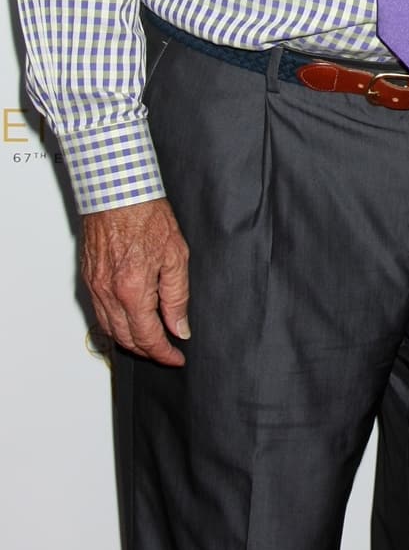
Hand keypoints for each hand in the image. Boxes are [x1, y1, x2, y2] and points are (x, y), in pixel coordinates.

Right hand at [82, 198, 190, 366]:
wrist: (117, 192)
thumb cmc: (146, 215)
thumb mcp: (176, 255)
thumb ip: (177, 296)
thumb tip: (179, 327)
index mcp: (133, 291)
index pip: (148, 337)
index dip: (164, 353)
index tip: (176, 357)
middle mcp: (109, 294)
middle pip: (126, 339)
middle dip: (148, 350)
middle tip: (166, 350)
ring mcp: (95, 287)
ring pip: (110, 330)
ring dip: (130, 340)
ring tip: (150, 339)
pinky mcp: (88, 278)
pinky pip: (100, 313)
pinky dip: (115, 324)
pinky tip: (128, 320)